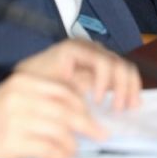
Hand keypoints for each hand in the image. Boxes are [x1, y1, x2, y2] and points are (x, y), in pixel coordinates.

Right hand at [0, 73, 104, 157]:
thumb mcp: (16, 100)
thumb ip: (44, 100)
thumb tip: (83, 112)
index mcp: (24, 82)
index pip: (65, 91)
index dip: (84, 105)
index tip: (97, 116)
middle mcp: (20, 96)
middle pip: (67, 110)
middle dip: (88, 124)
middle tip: (102, 134)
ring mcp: (14, 118)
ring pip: (60, 130)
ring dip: (73, 144)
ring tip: (75, 150)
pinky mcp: (11, 141)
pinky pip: (48, 148)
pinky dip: (60, 155)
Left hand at [15, 39, 141, 110]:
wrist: (26, 80)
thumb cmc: (35, 82)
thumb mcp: (51, 85)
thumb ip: (76, 87)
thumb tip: (99, 97)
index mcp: (77, 48)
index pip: (103, 61)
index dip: (105, 82)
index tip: (98, 102)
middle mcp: (92, 49)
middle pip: (118, 63)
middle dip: (123, 87)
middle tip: (119, 109)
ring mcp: (99, 57)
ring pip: (125, 68)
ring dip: (130, 88)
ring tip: (129, 108)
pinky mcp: (103, 68)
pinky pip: (122, 75)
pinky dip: (128, 88)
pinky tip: (129, 104)